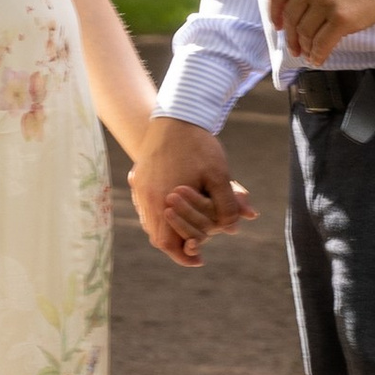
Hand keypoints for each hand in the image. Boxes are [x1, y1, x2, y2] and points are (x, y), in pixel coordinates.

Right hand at [129, 114, 255, 270]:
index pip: (167, 243)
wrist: (175, 115)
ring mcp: (140, 187)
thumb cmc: (199, 146)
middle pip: (156, 235)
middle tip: (195, 248)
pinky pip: (145, 205)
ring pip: (150, 221)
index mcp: (163, 201)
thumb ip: (228, 204)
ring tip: (186, 230)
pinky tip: (173, 208)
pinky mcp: (138, 177)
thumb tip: (236, 227)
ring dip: (167, 228)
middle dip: (176, 244)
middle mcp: (146, 198)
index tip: (199, 259)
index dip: (183, 256)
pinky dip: (159, 213)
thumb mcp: (219, 175)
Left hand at [266, 0, 374, 65]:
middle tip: (294, 46)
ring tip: (307, 52)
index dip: (275, 12)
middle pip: (291, 17)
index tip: (278, 24)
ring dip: (304, 46)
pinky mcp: (342, 19)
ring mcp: (326, 2)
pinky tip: (318, 59)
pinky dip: (318, 55)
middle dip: (290, 36)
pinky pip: (322, 43)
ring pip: (305, 32)